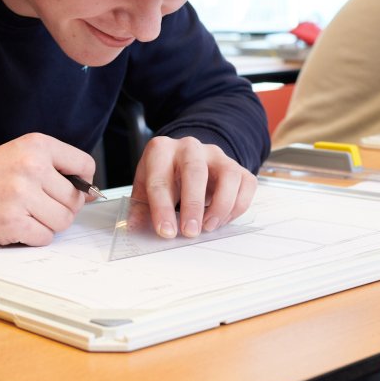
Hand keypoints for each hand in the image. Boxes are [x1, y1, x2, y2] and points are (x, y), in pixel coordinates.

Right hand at [0, 132, 99, 246]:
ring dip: (48, 223)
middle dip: (62, 207)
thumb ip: (56, 168)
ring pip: (63, 221)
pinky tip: (18, 223)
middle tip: (39, 204)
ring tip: (27, 213)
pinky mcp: (13, 221)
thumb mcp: (21, 155)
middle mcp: (31, 166)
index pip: (84, 165)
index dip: (82, 182)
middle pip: (75, 199)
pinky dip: (34, 236)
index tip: (72, 188)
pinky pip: (45, 237)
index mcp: (36, 146)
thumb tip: (90, 192)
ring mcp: (22, 195)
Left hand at [131, 135, 255, 238]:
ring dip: (221, 206)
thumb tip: (134, 229)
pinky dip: (237, 207)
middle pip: (195, 172)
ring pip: (228, 175)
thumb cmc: (165, 175)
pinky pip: (245, 184)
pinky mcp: (237, 166)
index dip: (161, 208)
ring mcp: (216, 155)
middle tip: (190, 232)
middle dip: (193, 205)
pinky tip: (223, 220)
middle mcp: (190, 147)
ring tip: (208, 227)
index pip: (160, 179)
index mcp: (161, 150)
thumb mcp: (146, 186)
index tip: (165, 231)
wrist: (186, 159)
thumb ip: (140, 207)